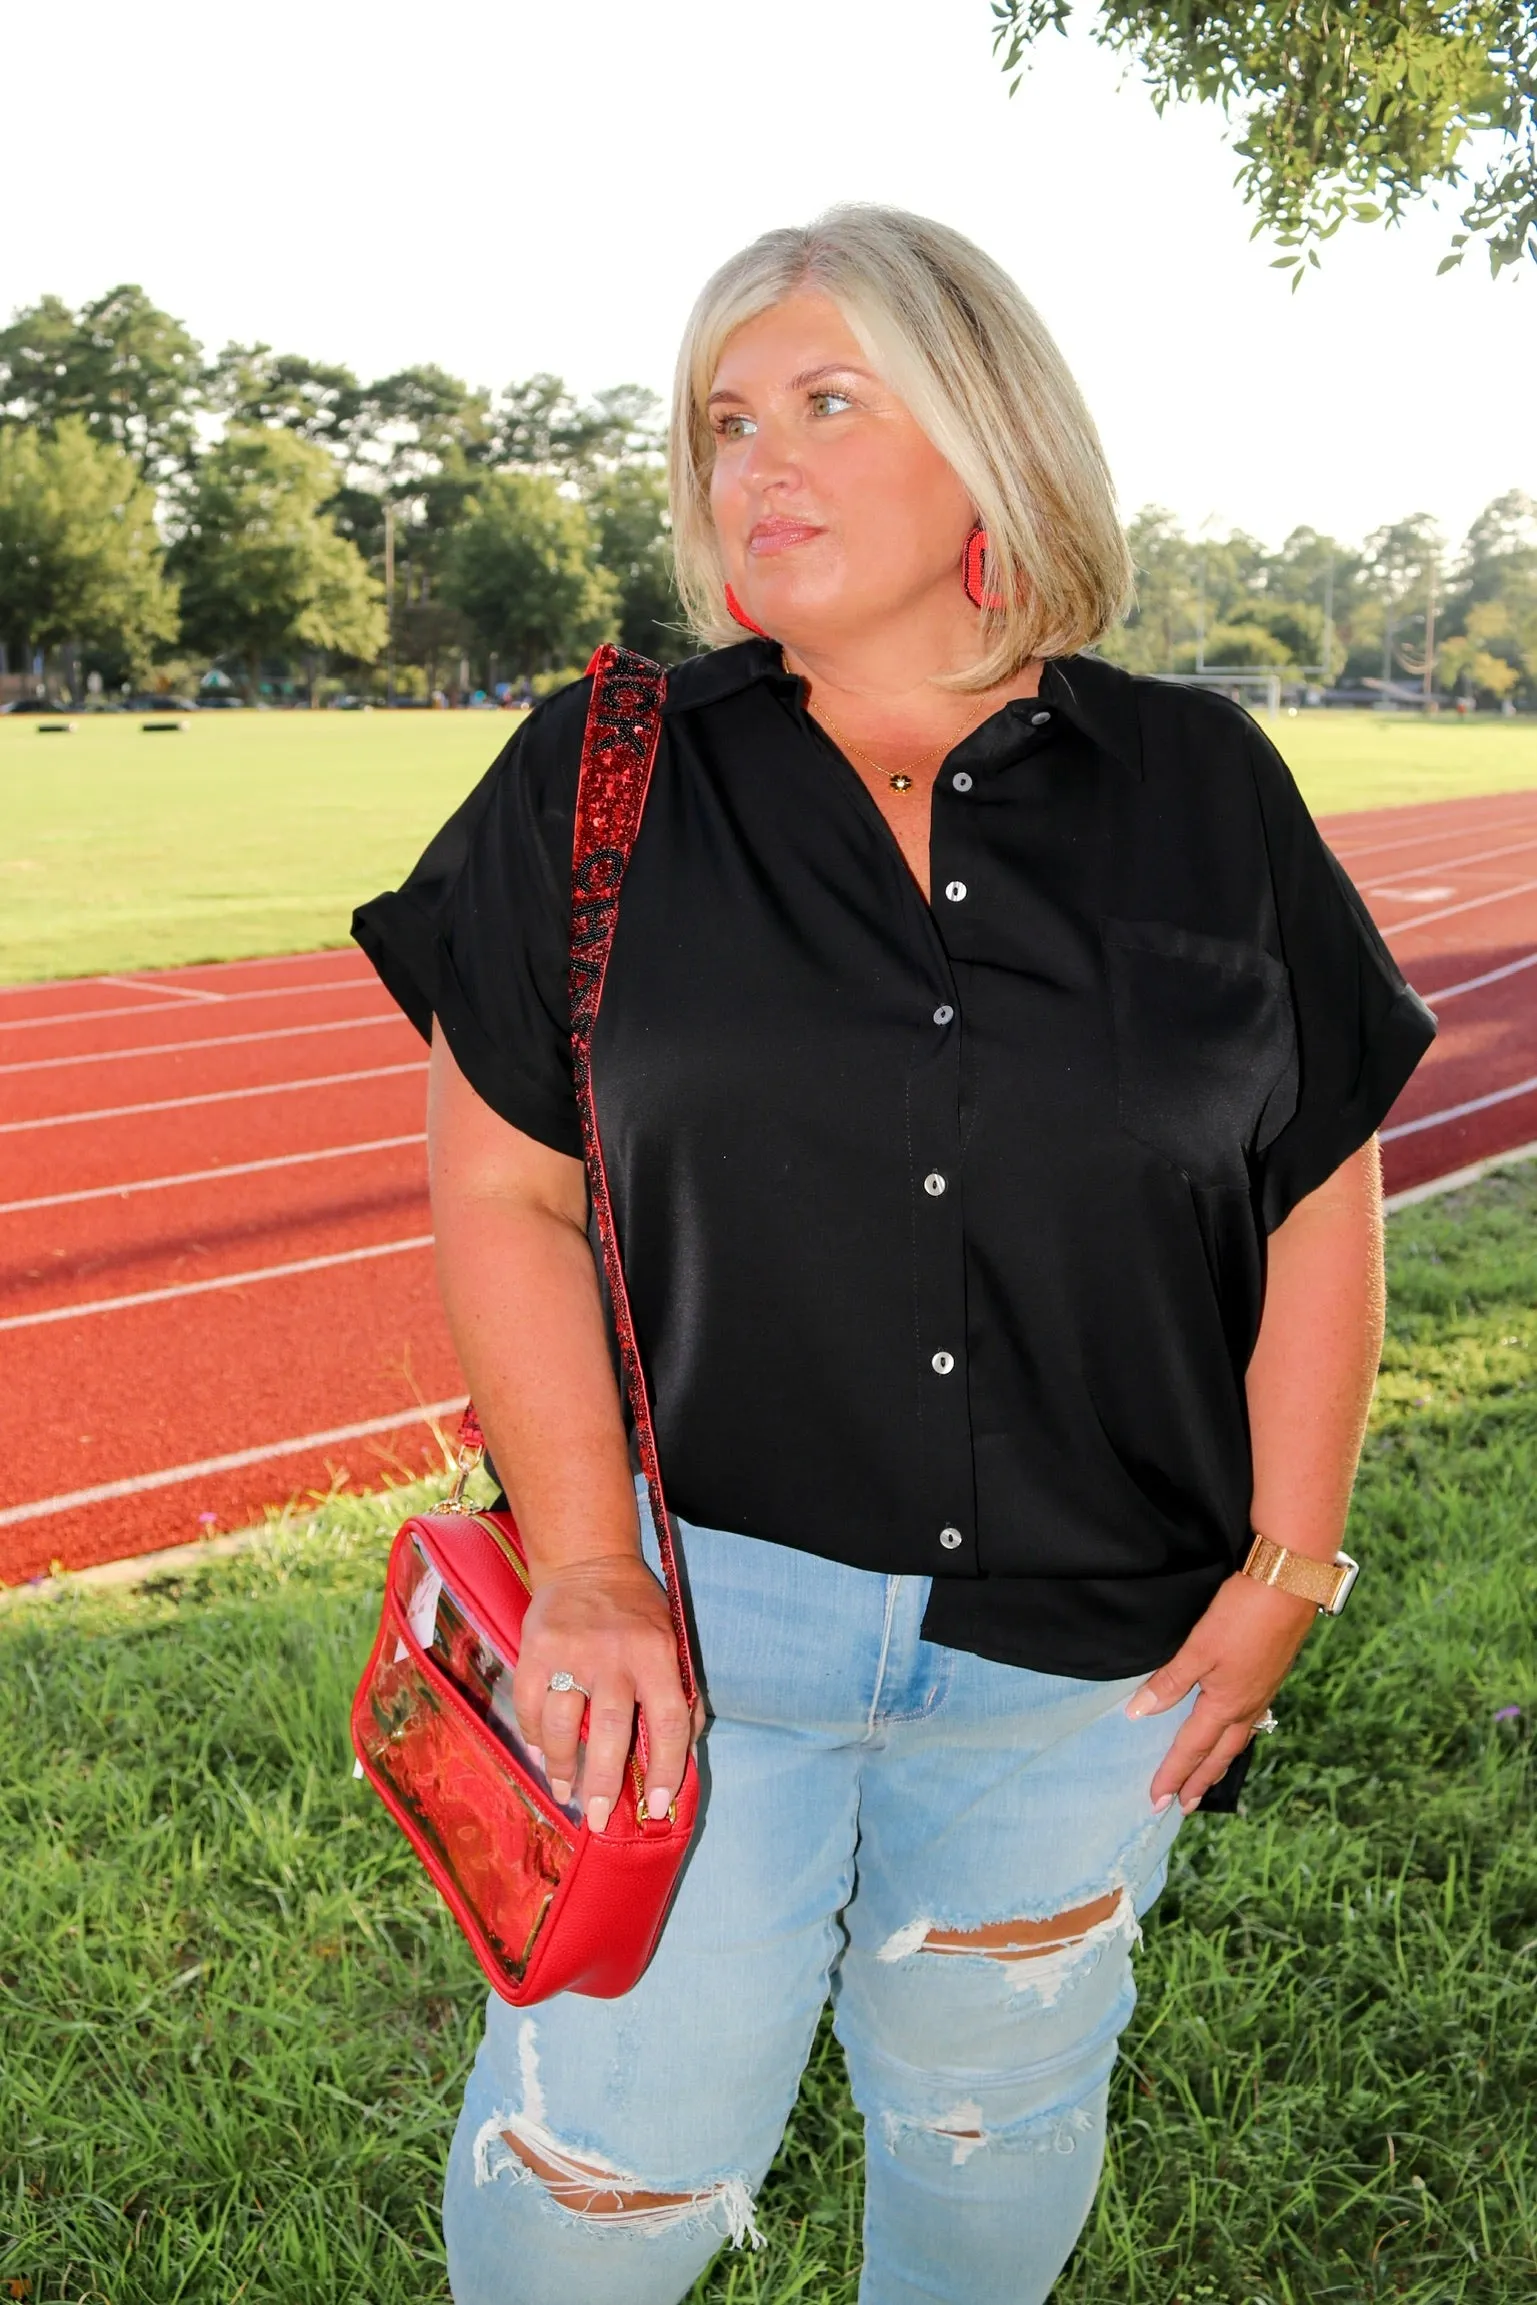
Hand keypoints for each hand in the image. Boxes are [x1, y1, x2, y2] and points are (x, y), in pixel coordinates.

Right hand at [512, 1552, 699, 1834]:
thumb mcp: (673, 1641)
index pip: (668, 1722)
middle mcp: (615, 1655)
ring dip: (562, 1766)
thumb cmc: (638, 1612)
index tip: (658, 1807)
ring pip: (561, 1723)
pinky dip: (533, 1736)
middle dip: (603, 1783)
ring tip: (566, 1792)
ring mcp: (571, 1652)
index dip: (667, 1769)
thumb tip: (680, 1759)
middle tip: (597, 1819)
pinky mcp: (535, 1648)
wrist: (588, 1561)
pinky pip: (529, 1705)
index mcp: (657, 1654)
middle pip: (610, 1731)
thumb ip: (680, 1695)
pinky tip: (541, 1754)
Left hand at [1126, 1572, 1316, 1813]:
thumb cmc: (1241, 1615)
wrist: (1289, 1585)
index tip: (1156, 1800)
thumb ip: (1169, 1682)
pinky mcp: (1271, 1676)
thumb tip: (1139, 1714)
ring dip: (1219, 1763)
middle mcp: (1247, 1707)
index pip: (1192, 1749)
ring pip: (1237, 1740)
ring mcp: (1262, 1692)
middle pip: (1219, 1755)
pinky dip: (1236, 1736)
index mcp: (1225, 1705)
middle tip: (1184, 1806)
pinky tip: (1234, 1730)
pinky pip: (1250, 1720)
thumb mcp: (1198, 1648)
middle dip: (1199, 1781)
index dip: (1172, 1775)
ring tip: (1207, 1779)